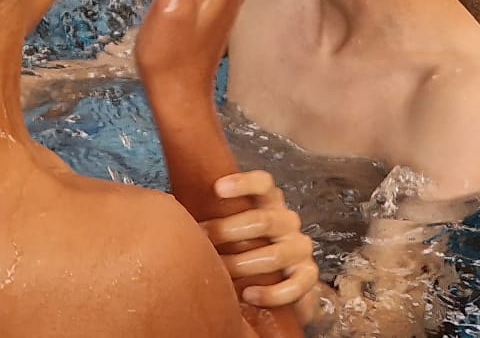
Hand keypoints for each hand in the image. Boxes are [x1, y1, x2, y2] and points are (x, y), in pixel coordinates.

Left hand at [202, 170, 320, 318]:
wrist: (280, 283)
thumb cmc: (245, 249)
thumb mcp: (232, 228)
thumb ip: (214, 216)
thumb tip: (170, 206)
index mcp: (270, 203)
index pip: (264, 183)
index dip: (243, 182)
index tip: (217, 188)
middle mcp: (288, 221)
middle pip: (263, 220)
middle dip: (228, 230)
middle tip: (202, 238)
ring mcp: (300, 248)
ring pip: (275, 254)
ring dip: (243, 264)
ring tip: (220, 272)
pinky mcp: (308, 275)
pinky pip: (293, 285)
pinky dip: (270, 293)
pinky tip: (248, 295)